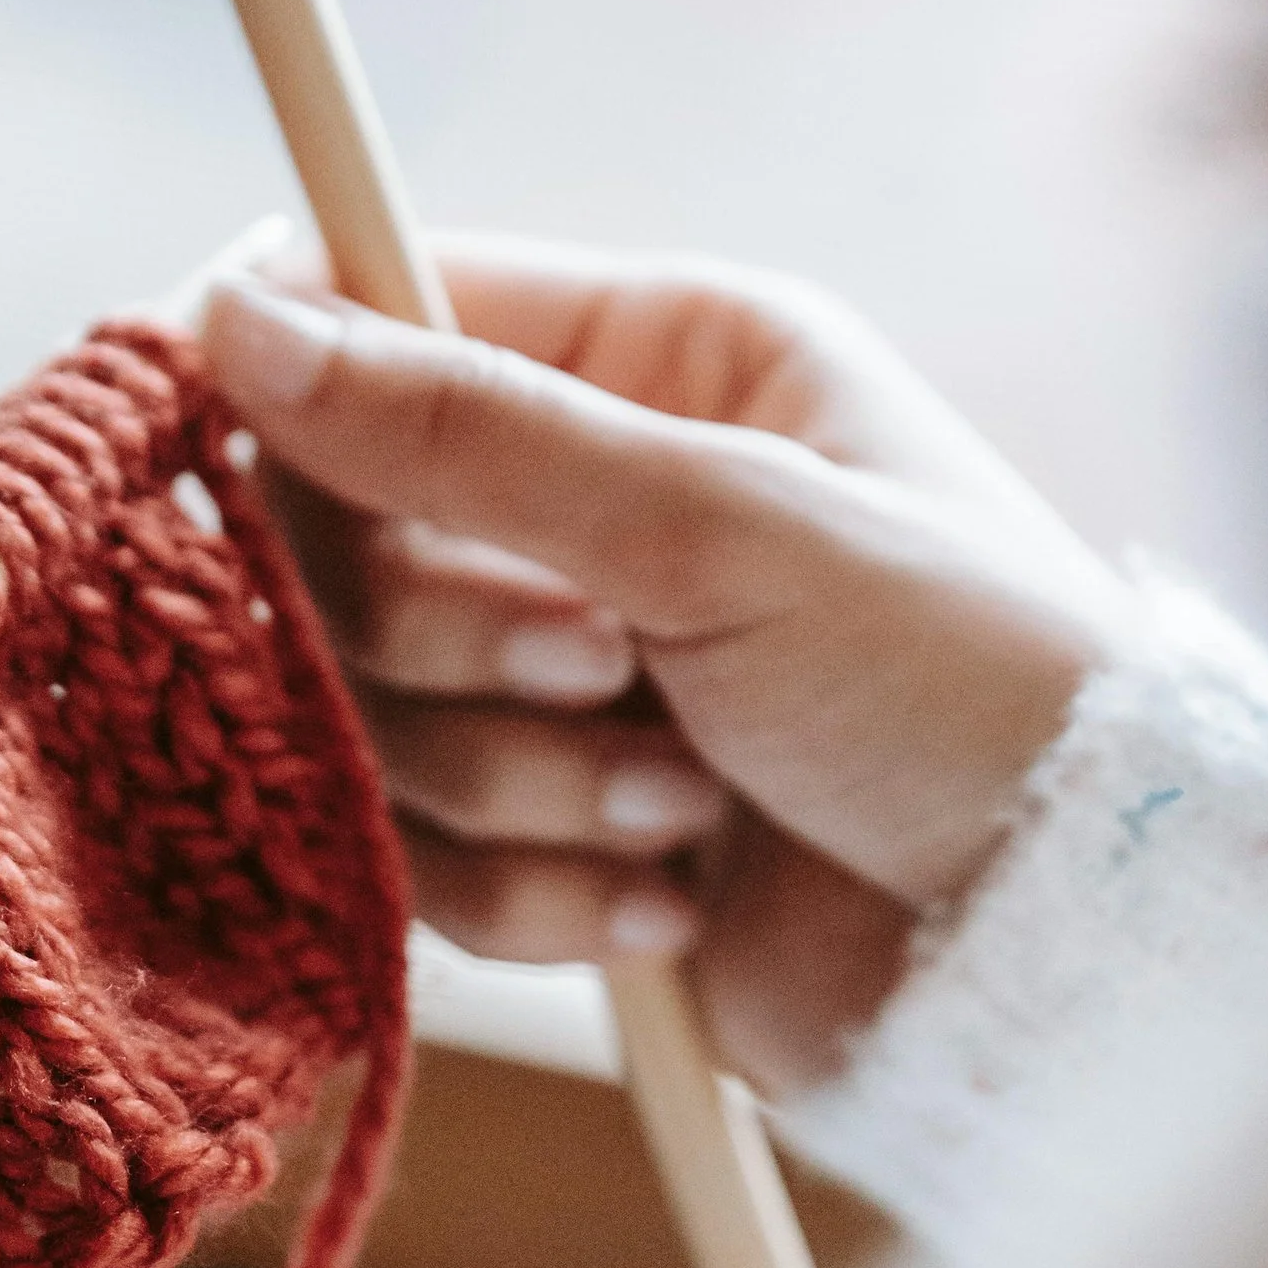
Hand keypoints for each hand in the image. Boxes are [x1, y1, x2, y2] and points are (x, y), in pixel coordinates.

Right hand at [199, 240, 1145, 1089]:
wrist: (1053, 950)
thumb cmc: (955, 687)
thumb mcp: (720, 525)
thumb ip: (467, 434)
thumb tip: (229, 325)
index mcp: (659, 360)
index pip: (383, 317)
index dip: (284, 387)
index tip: (214, 448)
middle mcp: (600, 507)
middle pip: (345, 545)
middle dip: (452, 643)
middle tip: (604, 671)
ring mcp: (575, 685)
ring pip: (379, 723)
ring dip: (520, 786)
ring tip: (686, 811)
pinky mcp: (560, 840)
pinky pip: (431, 864)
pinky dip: (540, 894)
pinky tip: (673, 904)